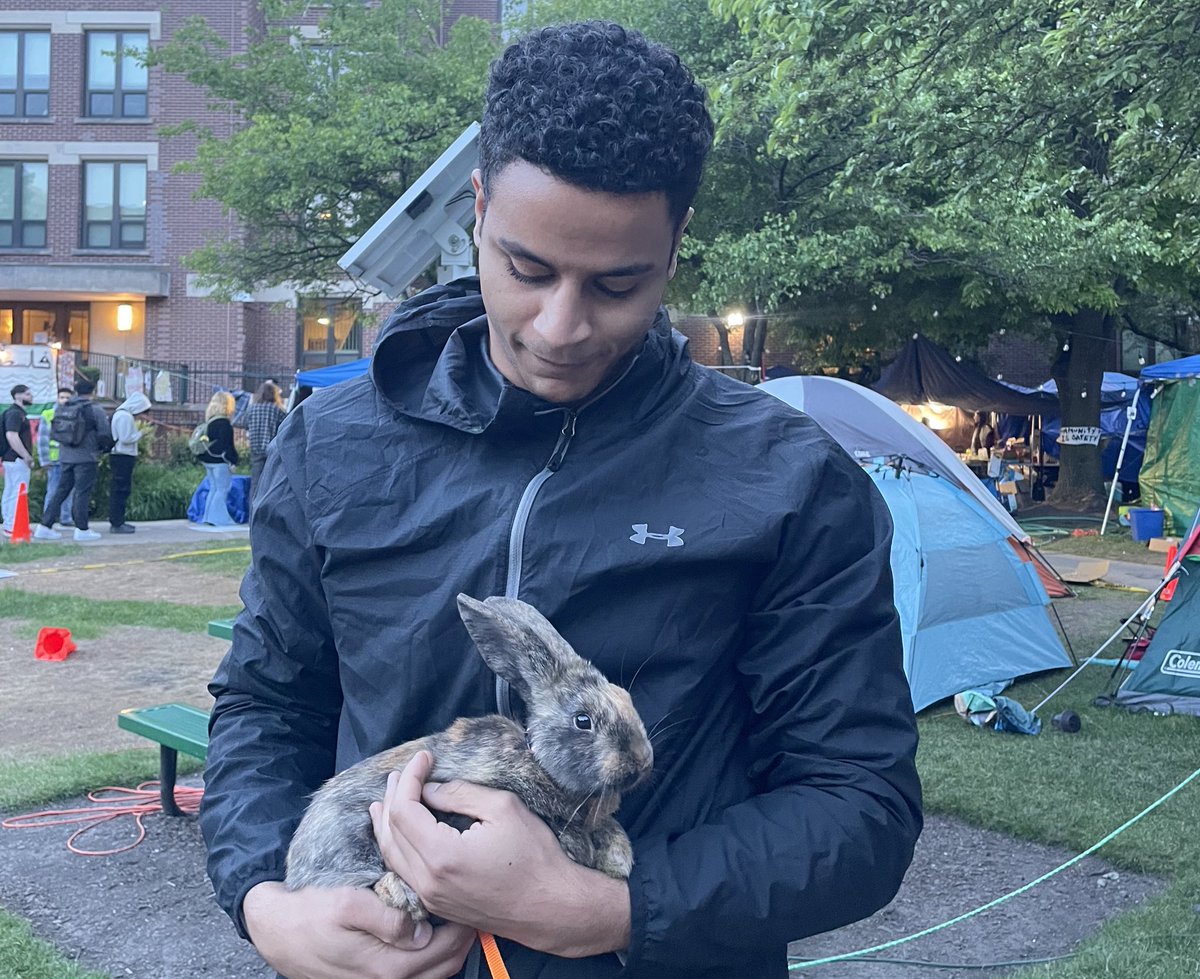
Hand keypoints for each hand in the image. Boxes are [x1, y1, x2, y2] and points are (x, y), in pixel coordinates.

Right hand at [242, 880, 473, 978]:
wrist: (277, 930)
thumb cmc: (311, 913)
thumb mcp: (347, 904)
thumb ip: (387, 919)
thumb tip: (421, 930)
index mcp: (387, 966)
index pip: (443, 952)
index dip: (462, 927)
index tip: (469, 904)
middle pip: (444, 968)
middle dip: (462, 940)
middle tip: (470, 910)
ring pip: (433, 975)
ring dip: (449, 951)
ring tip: (455, 920)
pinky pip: (415, 976)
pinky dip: (431, 960)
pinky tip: (430, 935)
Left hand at [371, 752, 630, 958]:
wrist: (551, 907)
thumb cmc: (535, 856)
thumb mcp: (503, 809)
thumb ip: (460, 794)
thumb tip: (429, 790)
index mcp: (442, 855)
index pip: (405, 810)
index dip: (410, 778)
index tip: (424, 758)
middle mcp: (427, 881)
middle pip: (391, 833)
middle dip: (394, 797)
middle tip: (401, 773)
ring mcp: (430, 898)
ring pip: (392, 856)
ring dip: (386, 824)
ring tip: (385, 799)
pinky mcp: (437, 906)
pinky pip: (403, 872)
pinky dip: (396, 846)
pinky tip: (397, 833)